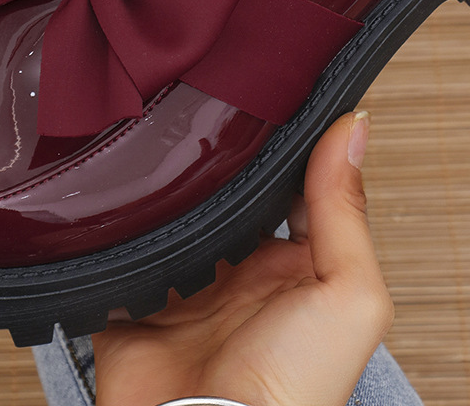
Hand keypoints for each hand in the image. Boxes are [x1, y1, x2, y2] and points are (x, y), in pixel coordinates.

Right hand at [92, 112, 392, 405]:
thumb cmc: (291, 390)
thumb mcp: (346, 296)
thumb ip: (346, 214)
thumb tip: (356, 130)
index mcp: (292, 271)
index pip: (289, 190)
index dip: (281, 147)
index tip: (267, 93)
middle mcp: (237, 276)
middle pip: (225, 199)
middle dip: (213, 160)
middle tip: (202, 103)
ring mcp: (183, 290)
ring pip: (169, 218)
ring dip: (162, 188)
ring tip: (154, 137)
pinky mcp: (131, 305)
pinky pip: (116, 253)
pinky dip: (112, 227)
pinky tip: (113, 191)